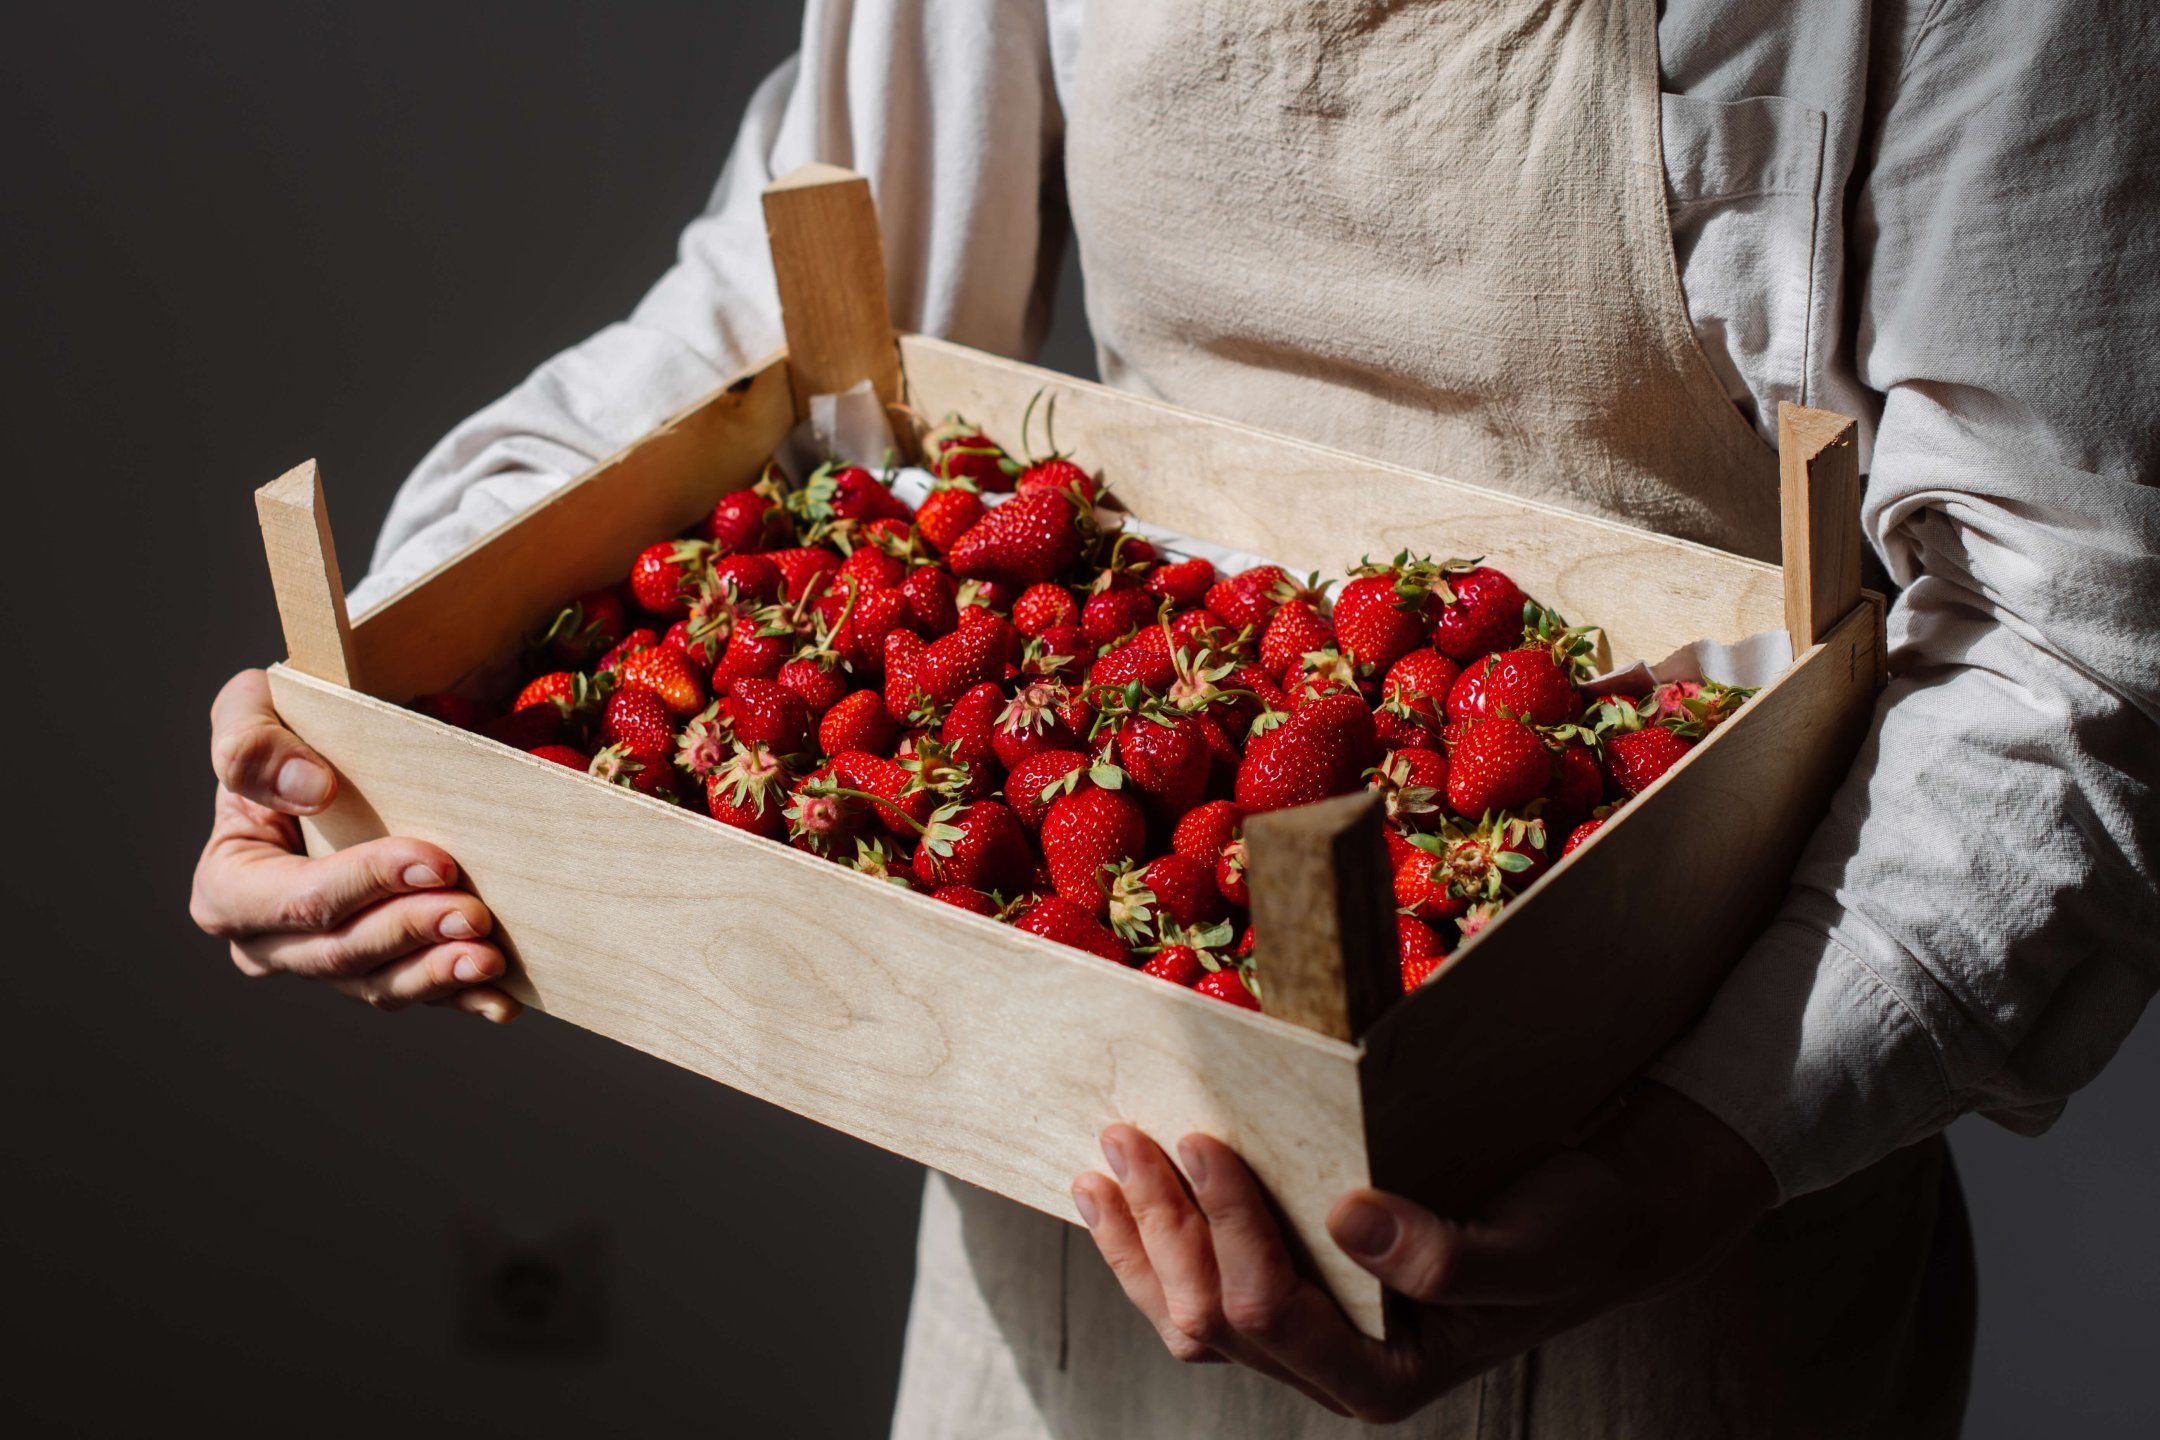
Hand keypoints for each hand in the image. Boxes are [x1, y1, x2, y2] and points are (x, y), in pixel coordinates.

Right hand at [189, 669, 518, 1020]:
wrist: (329, 760)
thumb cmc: (283, 731)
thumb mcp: (249, 710)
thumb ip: (252, 746)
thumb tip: (309, 790)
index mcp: (228, 889)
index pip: (300, 900)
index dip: (367, 884)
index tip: (435, 861)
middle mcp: (269, 942)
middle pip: (343, 952)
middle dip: (414, 932)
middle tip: (476, 914)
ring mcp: (324, 962)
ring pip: (380, 984)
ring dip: (439, 976)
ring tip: (490, 958)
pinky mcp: (375, 969)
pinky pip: (415, 994)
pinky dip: (459, 997)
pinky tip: (500, 998)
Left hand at [1071, 1081, 1773, 1422]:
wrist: (1583, 1222)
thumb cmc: (1565, 1236)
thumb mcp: (1530, 1247)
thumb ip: (1449, 1258)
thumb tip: (1350, 1220)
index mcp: (1385, 1380)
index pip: (1276, 1315)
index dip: (1229, 1232)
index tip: (1208, 1141)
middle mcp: (1332, 1372)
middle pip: (1212, 1316)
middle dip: (1165, 1226)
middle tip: (1131, 1134)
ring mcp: (1302, 1342)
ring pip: (1186, 1314)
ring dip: (1138, 1238)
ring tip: (1104, 1161)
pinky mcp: (1288, 1304)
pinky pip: (1195, 1289)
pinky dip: (1149, 1242)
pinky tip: (1114, 1194)